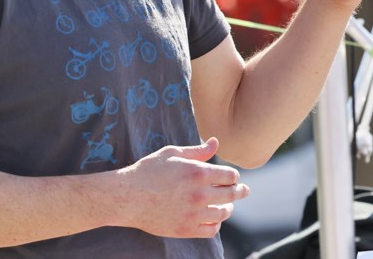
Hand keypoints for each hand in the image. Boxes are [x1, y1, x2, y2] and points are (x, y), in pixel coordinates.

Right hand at [116, 138, 248, 237]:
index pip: (230, 175)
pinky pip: (212, 230)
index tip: (231, 176)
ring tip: (227, 205)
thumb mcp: (172, 153)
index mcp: (198, 172)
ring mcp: (194, 214)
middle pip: (232, 194)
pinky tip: (213, 218)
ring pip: (224, 213)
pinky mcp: (187, 229)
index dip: (233, 175)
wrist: (128, 196)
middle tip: (244, 190)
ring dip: (228, 208)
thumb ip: (197, 150)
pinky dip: (216, 224)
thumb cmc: (148, 171)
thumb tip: (216, 141)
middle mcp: (200, 194)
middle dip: (240, 191)